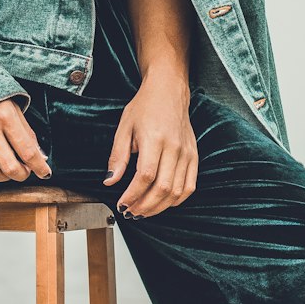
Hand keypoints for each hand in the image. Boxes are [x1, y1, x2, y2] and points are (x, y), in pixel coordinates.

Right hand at [0, 99, 51, 182]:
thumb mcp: (14, 109)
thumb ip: (27, 134)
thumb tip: (40, 158)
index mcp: (5, 116)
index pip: (27, 151)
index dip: (39, 167)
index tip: (46, 173)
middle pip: (10, 168)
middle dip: (23, 175)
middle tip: (27, 171)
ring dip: (6, 177)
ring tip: (10, 168)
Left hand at [104, 76, 197, 217]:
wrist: (168, 92)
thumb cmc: (144, 107)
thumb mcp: (124, 128)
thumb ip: (118, 157)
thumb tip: (110, 180)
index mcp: (154, 139)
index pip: (145, 176)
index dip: (133, 194)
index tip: (122, 203)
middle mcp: (174, 147)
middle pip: (163, 187)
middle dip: (145, 205)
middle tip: (131, 212)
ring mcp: (187, 153)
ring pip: (177, 191)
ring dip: (159, 207)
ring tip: (143, 211)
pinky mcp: (194, 156)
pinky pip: (190, 186)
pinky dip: (177, 200)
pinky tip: (163, 203)